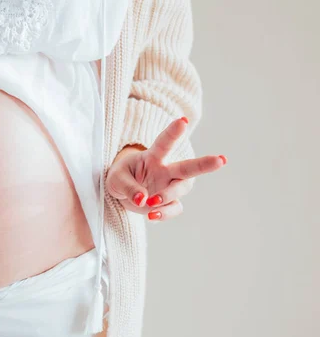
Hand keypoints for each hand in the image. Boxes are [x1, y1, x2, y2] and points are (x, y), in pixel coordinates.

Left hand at [105, 117, 225, 220]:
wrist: (121, 193)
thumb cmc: (120, 178)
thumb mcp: (115, 179)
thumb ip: (128, 187)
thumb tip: (143, 199)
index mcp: (152, 157)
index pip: (164, 143)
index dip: (173, 132)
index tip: (183, 121)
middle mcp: (165, 170)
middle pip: (188, 166)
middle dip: (205, 163)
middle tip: (221, 160)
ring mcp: (169, 187)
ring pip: (182, 188)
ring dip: (169, 196)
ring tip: (151, 202)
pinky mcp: (168, 203)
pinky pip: (174, 208)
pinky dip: (165, 213)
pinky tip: (151, 215)